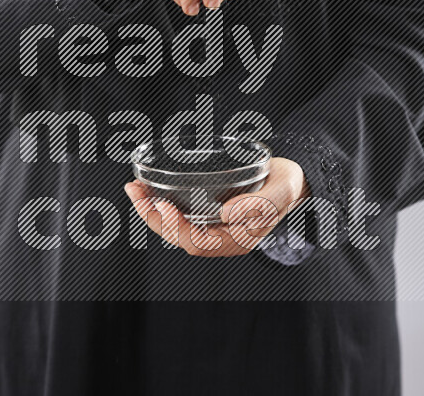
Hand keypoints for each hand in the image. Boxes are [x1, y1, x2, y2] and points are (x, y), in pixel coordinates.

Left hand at [124, 157, 309, 256]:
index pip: (198, 242)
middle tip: (135, 191)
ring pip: (175, 227)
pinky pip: (179, 216)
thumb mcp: (280, 191)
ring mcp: (213, 227)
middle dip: (152, 216)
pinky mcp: (208, 214)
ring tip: (134, 189)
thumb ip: (259, 204)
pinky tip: (149, 190)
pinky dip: (161, 204)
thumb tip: (227, 213)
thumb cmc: (286, 186)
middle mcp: (222, 238)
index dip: (176, 226)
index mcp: (238, 240)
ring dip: (151, 210)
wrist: (289, 181)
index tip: (162, 202)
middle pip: (179, 237)